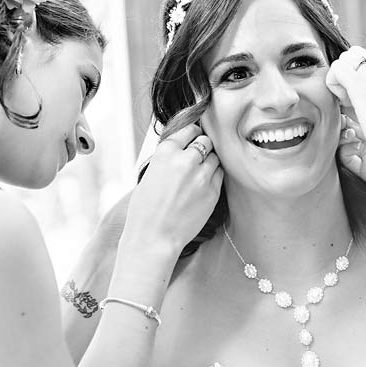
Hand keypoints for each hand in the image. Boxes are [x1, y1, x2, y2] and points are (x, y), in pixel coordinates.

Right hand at [123, 123, 222, 255]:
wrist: (154, 237)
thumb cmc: (145, 209)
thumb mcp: (150, 174)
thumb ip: (167, 159)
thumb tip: (182, 149)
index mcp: (166, 152)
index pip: (189, 130)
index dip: (192, 134)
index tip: (193, 138)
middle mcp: (186, 160)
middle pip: (206, 141)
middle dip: (202, 148)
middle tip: (197, 158)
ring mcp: (201, 176)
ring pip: (215, 158)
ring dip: (209, 163)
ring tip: (199, 175)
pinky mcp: (213, 191)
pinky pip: (220, 175)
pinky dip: (214, 177)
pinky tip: (203, 186)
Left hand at [326, 46, 365, 179]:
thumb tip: (357, 102)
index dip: (358, 76)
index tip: (359, 100)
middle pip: (356, 54)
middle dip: (348, 74)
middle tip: (349, 101)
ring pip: (345, 59)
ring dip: (340, 79)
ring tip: (347, 105)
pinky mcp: (363, 87)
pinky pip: (337, 69)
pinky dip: (333, 84)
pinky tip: (342, 106)